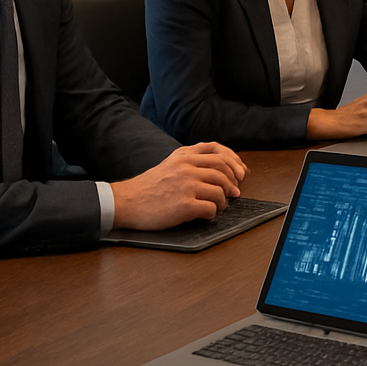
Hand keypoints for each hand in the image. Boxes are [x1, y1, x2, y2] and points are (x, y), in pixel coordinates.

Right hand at [111, 142, 247, 229]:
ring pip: (220, 190)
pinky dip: (213, 213)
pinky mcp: (184, 205)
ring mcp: (186, 186)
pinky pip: (210, 208)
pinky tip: (206, 215)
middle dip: (233, 183)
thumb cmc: (148, 187)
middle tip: (234, 193)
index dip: (234, 161)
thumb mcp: (169, 164)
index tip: (241, 172)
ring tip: (218, 206)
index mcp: (183, 155)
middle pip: (223, 170)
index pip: (218, 150)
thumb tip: (223, 168)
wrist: (125, 202)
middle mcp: (186, 167)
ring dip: (223, 201)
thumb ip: (192, 160)